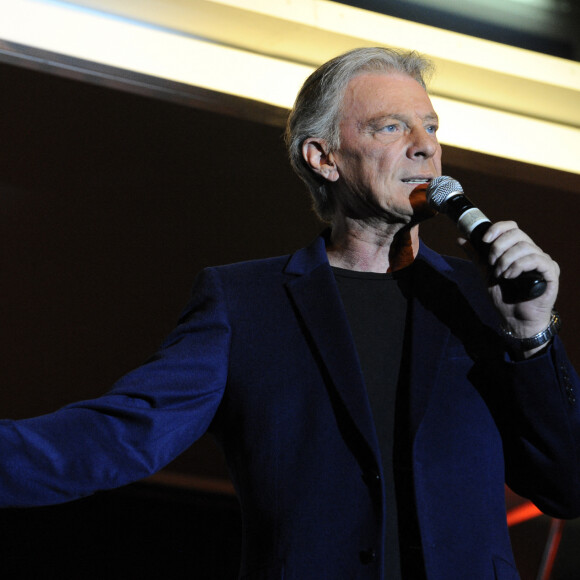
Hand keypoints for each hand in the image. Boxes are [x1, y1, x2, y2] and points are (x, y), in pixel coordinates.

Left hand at [460, 221, 559, 355]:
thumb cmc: (505, 297)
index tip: (484, 240)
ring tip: (500, 275)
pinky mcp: (551, 272)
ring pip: (524, 247)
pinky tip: (510, 276)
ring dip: (506, 261)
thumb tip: (461, 238)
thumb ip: (477, 256)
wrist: (515, 320)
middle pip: (517, 234)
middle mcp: (532, 252)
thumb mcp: (486, 274)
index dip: (497, 229)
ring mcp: (543, 261)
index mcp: (517, 249)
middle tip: (492, 264)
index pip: (511, 227)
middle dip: (498, 248)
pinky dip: (519, 266)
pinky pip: (536, 259)